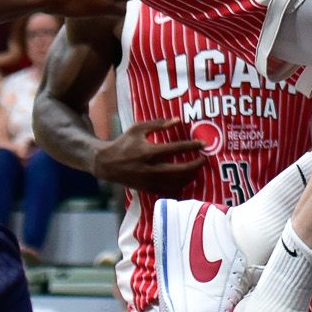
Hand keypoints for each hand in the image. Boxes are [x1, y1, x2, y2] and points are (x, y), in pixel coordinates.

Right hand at [93, 118, 207, 196]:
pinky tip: (186, 179)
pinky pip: (169, 191)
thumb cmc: (124, 143)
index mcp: (148, 152)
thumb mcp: (138, 128)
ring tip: (197, 169)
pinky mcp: (148, 190)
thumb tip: (178, 120)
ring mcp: (149, 182)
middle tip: (204, 159)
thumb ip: (158, 124)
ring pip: (176, 183)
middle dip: (195, 166)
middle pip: (180, 170)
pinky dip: (180, 186)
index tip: (203, 144)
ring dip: (190, 176)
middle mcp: (150, 169)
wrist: (107, 164)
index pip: (176, 149)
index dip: (191, 146)